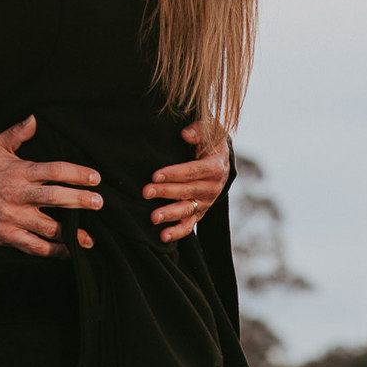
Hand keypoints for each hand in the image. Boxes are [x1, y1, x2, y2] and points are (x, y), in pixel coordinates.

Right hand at [0, 116, 101, 259]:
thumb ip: (17, 133)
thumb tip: (34, 119)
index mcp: (20, 172)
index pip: (54, 171)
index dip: (77, 174)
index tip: (94, 177)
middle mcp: (19, 195)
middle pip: (56, 198)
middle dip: (80, 201)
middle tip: (99, 203)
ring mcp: (13, 218)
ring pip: (48, 227)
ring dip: (72, 233)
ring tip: (91, 238)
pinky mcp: (7, 236)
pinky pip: (34, 247)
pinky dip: (53, 252)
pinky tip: (68, 253)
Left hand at [143, 124, 229, 242]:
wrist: (221, 157)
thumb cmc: (210, 140)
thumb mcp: (209, 129)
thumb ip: (197, 130)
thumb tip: (185, 134)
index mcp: (215, 167)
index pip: (192, 171)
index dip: (174, 174)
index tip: (155, 175)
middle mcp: (213, 187)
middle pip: (187, 191)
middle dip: (165, 192)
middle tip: (146, 192)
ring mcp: (206, 202)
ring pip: (187, 210)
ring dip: (170, 214)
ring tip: (153, 217)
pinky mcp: (200, 212)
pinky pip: (190, 225)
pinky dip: (177, 232)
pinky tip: (163, 236)